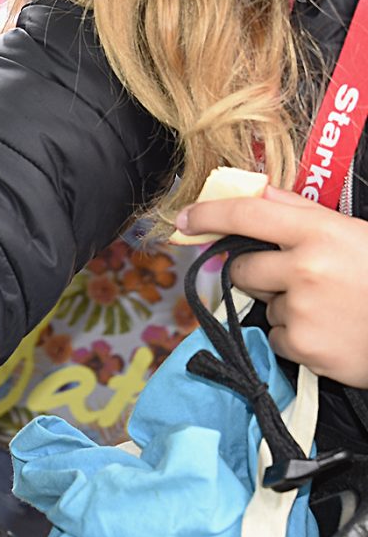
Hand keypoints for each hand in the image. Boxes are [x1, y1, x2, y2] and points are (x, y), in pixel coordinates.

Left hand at [176, 183, 367, 384]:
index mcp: (319, 232)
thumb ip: (300, 212)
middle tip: (300, 278)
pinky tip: (330, 331)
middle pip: (244, 267)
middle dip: (259, 273)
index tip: (185, 219)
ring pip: (263, 306)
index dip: (210, 214)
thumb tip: (254, 190)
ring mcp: (301, 309)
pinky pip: (276, 338)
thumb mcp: (351, 233)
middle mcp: (305, 268)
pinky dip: (296, 337)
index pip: (248, 213)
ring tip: (330, 307)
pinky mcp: (302, 346)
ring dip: (285, 307)